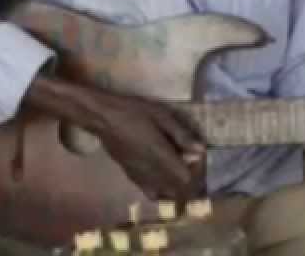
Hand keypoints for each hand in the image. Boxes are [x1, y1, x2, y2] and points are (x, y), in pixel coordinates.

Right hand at [86, 89, 205, 201]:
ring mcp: (140, 176)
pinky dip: (162, 189)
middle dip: (190, 182)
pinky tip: (162, 175)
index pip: (185, 178)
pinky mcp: (131, 176)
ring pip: (165, 194)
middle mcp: (151, 171)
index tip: (198, 158)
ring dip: (177, 187)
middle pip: (177, 191)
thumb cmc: (133, 112)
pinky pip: (150, 192)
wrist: (103, 118)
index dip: (196, 172)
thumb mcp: (161, 115)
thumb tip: (201, 150)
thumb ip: (181, 134)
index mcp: (160, 155)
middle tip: (191, 164)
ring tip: (179, 170)